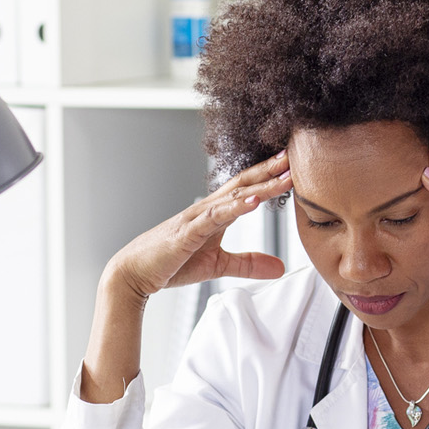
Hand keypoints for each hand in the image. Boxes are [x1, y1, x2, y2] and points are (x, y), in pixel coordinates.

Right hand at [105, 151, 291, 301]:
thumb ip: (249, 264)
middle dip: (269, 169)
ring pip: (234, 197)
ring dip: (261, 186)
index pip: (246, 188)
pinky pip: (215, 217)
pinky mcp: (188, 232)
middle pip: (243, 183)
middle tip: (294, 154)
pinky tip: (253, 201)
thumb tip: (279, 268)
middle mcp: (206, 208)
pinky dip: (235, 208)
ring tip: (285, 175)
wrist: (134, 274)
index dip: (268, 176)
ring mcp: (196, 218)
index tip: (292, 165)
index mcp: (214, 213)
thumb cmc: (171, 264)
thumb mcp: (218, 265)